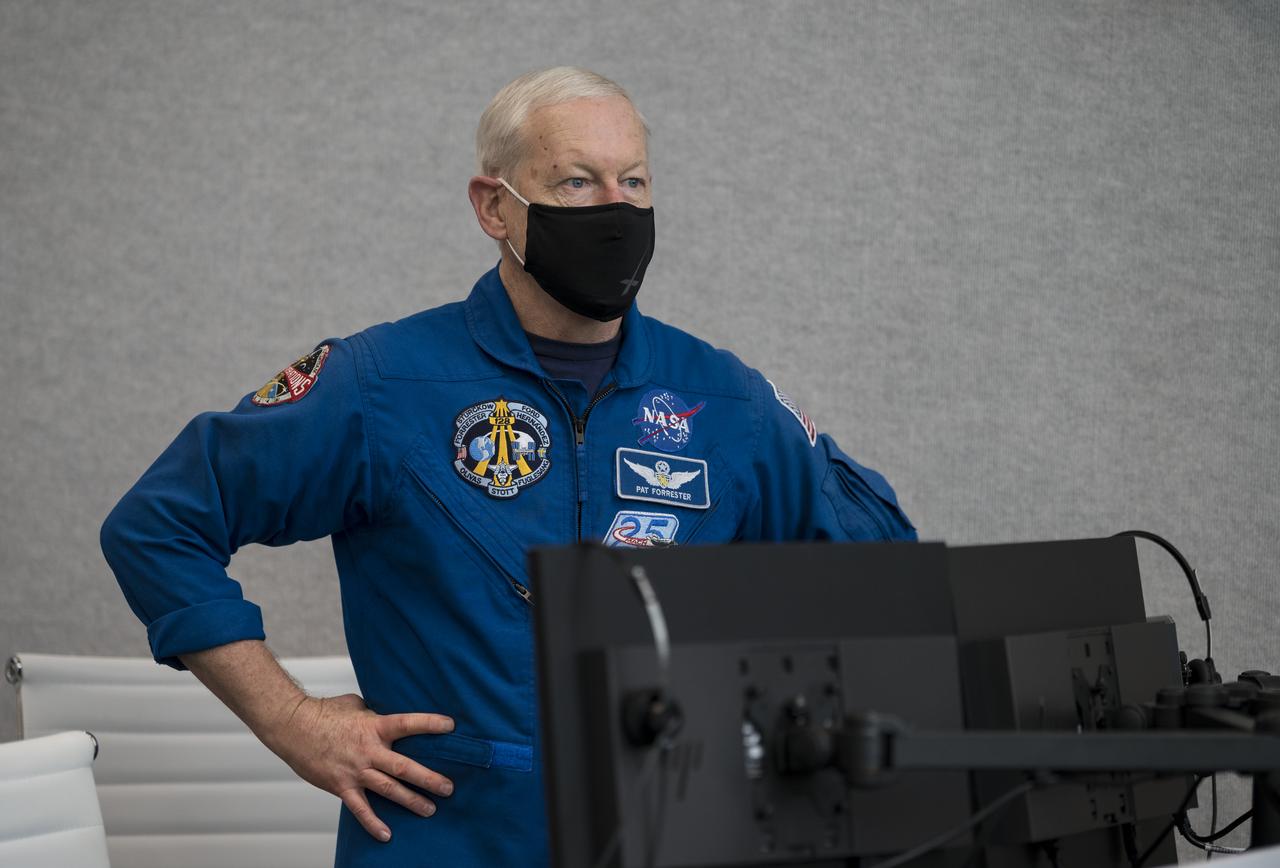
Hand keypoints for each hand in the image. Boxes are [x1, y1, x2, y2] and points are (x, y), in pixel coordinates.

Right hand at [266, 692, 455, 841]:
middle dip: (429, 779)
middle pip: (405, 767)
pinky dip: (373, 823)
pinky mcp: (341, 786)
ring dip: (411, 801)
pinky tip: (386, 835)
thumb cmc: (324, 712)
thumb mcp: (356, 705)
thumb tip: (387, 712)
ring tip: (430, 810)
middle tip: (449, 788)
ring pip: (389, 789)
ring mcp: (356, 771)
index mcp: (375, 727)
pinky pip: (360, 809)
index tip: (451, 726)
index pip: (408, 723)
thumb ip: (374, 713)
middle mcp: (369, 751)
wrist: (293, 727)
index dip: (430, 724)